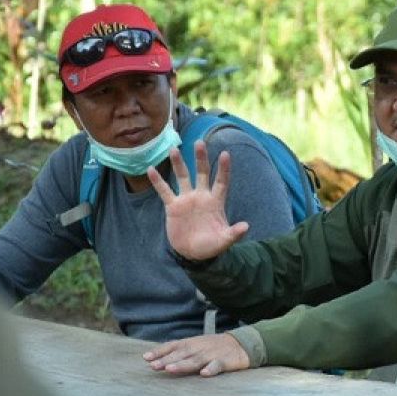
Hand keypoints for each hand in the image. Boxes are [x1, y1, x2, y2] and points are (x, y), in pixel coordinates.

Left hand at [144, 333, 251, 376]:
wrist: (241, 344)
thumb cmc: (214, 347)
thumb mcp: (196, 345)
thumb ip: (179, 352)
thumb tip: (157, 360)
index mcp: (192, 343)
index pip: (173, 346)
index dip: (160, 351)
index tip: (146, 358)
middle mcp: (200, 348)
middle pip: (181, 354)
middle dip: (167, 359)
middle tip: (154, 366)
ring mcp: (212, 354)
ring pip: (196, 360)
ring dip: (183, 364)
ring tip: (170, 369)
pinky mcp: (225, 361)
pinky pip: (217, 366)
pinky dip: (211, 369)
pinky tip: (204, 374)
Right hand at [148, 140, 248, 261]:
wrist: (192, 253)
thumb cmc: (211, 246)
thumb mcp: (224, 241)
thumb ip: (233, 233)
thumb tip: (246, 227)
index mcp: (216, 201)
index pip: (221, 181)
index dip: (223, 168)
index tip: (225, 154)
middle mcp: (201, 196)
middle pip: (202, 173)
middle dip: (200, 158)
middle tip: (199, 142)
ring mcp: (187, 200)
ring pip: (182, 177)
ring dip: (178, 164)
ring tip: (173, 149)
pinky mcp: (173, 206)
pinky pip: (164, 191)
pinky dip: (158, 181)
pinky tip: (150, 169)